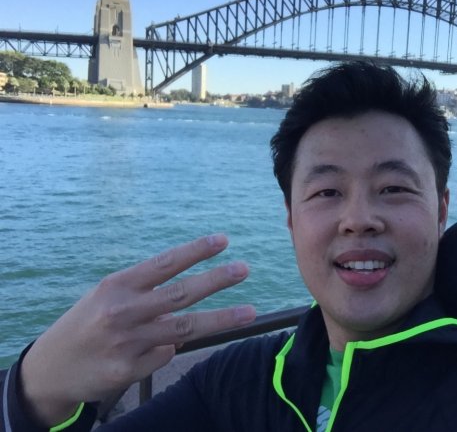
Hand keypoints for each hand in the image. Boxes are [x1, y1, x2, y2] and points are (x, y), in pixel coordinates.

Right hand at [20, 234, 255, 425]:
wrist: (50, 369)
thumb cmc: (87, 323)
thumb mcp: (107, 297)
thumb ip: (146, 292)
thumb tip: (191, 290)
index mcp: (117, 285)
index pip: (164, 263)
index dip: (195, 251)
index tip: (223, 240)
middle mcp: (123, 312)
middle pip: (181, 293)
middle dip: (217, 280)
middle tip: (244, 269)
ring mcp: (127, 343)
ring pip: (185, 329)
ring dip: (222, 319)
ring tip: (251, 311)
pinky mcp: (129, 370)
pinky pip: (166, 355)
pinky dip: (169, 349)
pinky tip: (156, 346)